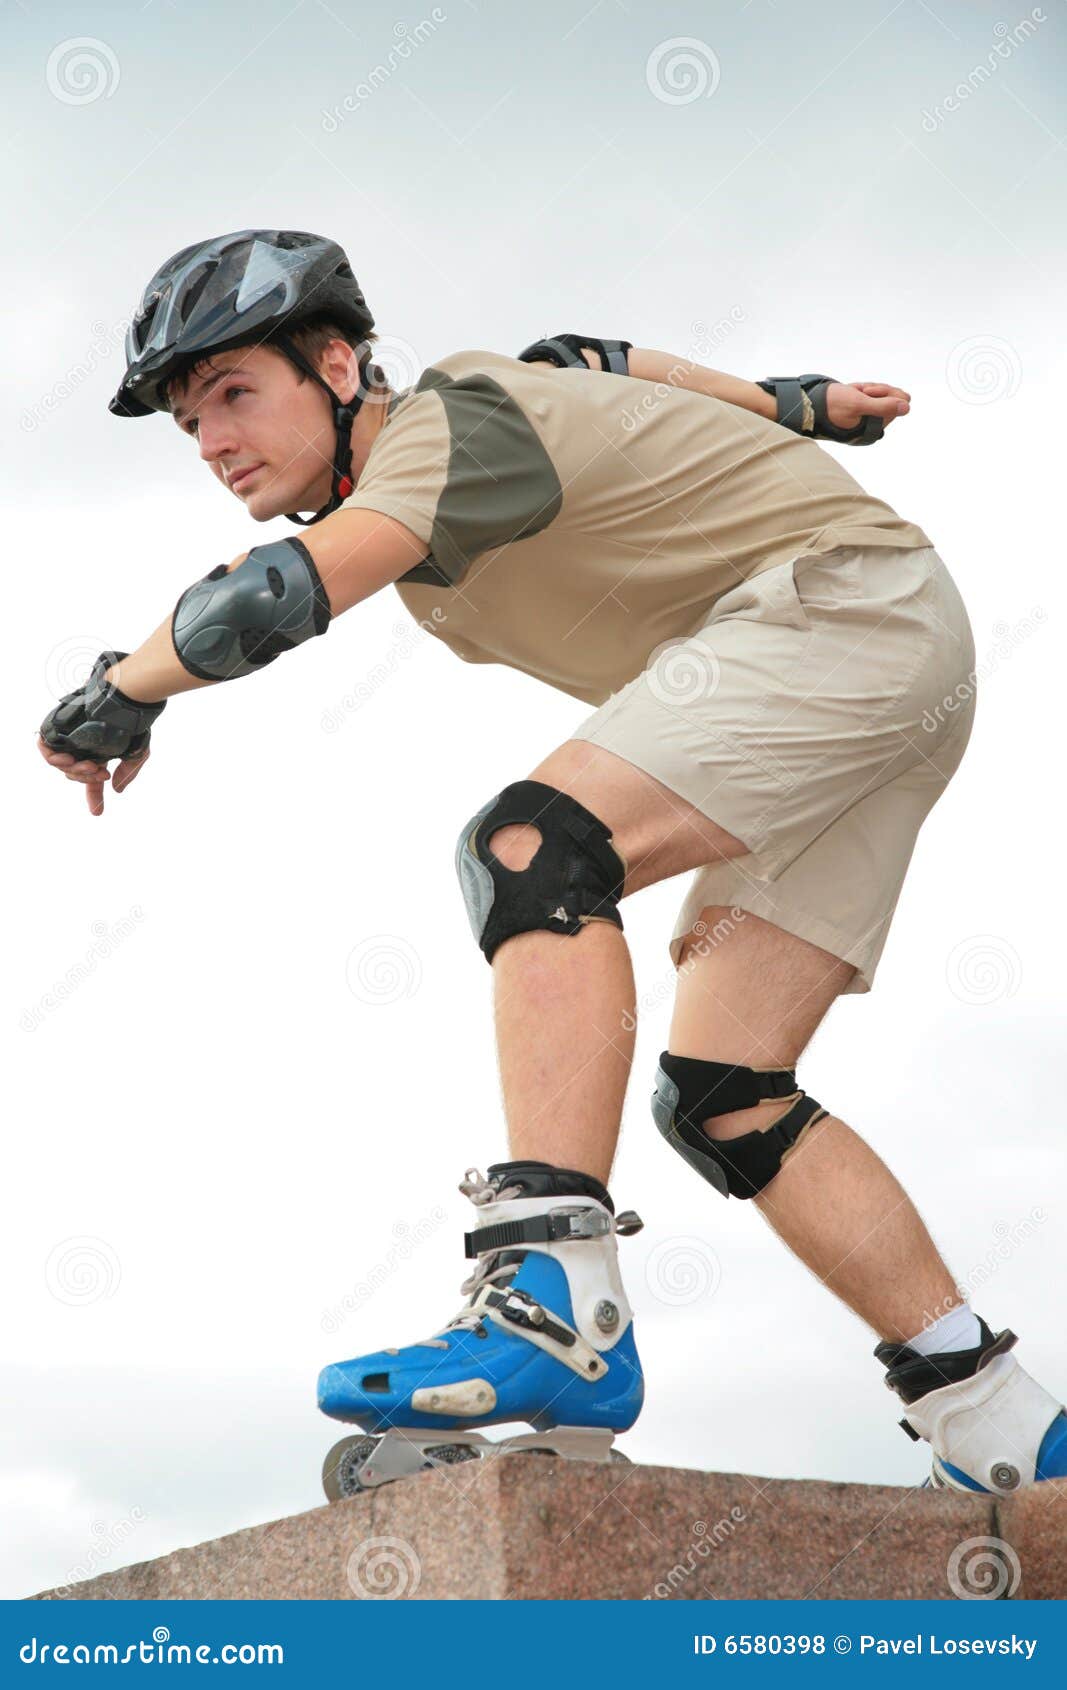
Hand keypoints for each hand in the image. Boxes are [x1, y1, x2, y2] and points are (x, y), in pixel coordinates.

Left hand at [35, 735, 149, 815]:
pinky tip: (69, 759)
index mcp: (100, 753)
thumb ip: (128, 772)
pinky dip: (55, 759)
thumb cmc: (133, 724)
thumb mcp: (137, 753)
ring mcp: (71, 739)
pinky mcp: (59, 731)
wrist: (123, 701)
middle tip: (101, 772)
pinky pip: (48, 752)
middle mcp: (83, 748)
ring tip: (91, 765)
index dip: (94, 796)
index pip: (91, 778)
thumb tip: (116, 790)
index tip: (97, 813)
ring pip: (63, 766)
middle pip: (75, 775)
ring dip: (76, 771)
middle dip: (88, 778)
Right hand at [826, 381, 910, 432]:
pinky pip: (873, 392)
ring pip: (882, 392)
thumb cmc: (832, 406)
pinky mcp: (864, 408)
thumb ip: (883, 406)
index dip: (885, 393)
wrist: (811, 403)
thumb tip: (907, 407)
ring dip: (868, 387)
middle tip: (862, 390)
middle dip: (877, 389)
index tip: (867, 391)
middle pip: (893, 397)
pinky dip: (864, 388)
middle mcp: (875, 424)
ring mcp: (869, 416)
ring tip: (854, 391)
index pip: (898, 403)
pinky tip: (853, 391)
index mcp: (875, 428)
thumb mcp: (858, 404)